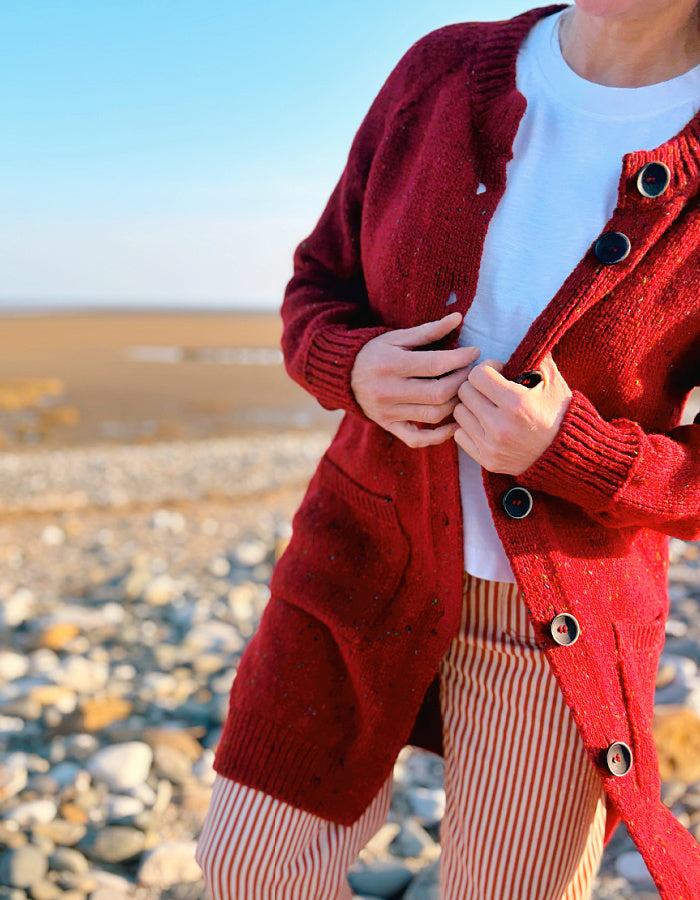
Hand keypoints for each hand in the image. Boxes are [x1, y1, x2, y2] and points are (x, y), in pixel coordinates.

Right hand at [350, 312, 479, 447]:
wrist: (343, 375)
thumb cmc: (375, 352)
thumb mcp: (398, 338)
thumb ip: (429, 330)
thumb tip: (458, 318)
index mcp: (391, 365)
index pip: (435, 364)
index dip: (461, 359)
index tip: (475, 352)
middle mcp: (389, 391)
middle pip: (438, 393)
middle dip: (462, 382)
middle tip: (472, 372)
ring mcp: (388, 412)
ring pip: (433, 415)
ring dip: (456, 404)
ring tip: (464, 391)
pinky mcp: (389, 426)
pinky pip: (417, 439)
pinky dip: (439, 436)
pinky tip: (454, 424)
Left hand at [453, 353, 571, 474]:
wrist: (567, 455)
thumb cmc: (559, 413)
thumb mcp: (553, 382)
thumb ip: (537, 356)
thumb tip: (527, 335)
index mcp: (516, 403)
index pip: (477, 375)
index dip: (487, 369)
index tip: (498, 373)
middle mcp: (500, 426)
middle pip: (464, 392)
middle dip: (477, 386)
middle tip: (491, 389)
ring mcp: (491, 446)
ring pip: (459, 412)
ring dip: (470, 406)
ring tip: (488, 406)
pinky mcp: (486, 460)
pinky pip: (459, 435)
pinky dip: (469, 427)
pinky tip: (485, 424)